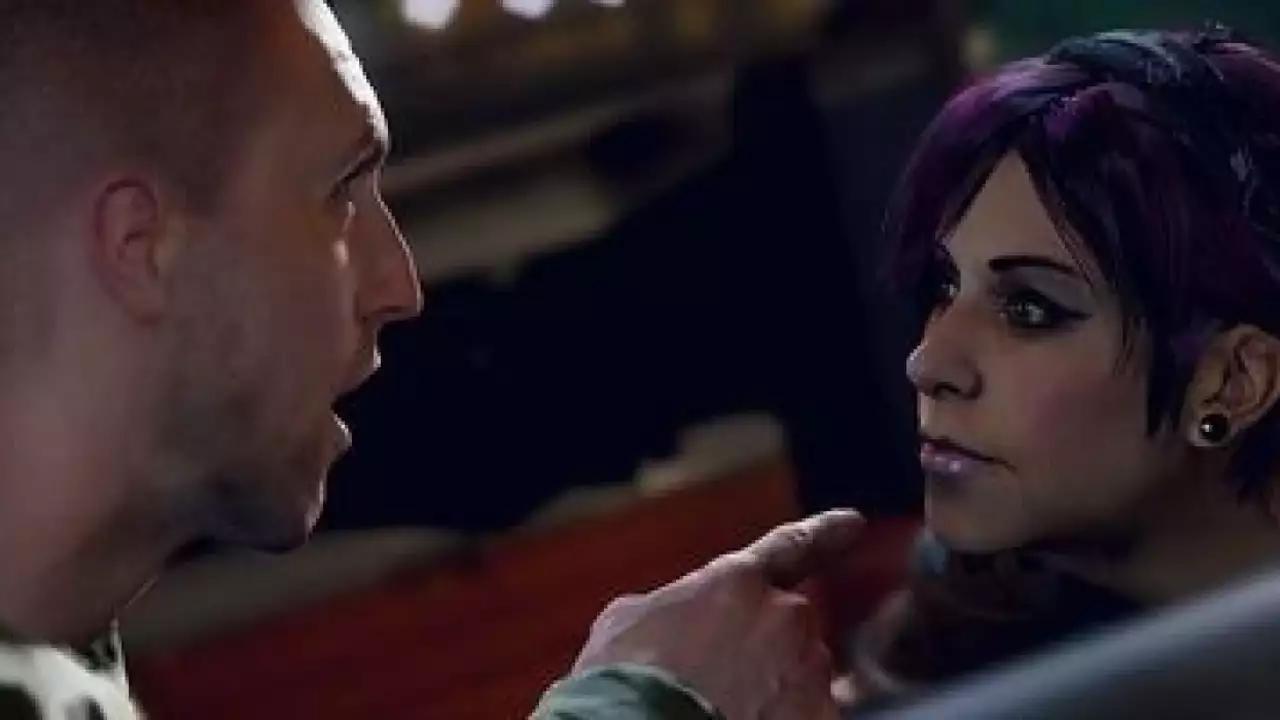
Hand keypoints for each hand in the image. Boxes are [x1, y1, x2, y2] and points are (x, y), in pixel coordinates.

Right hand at [572, 510, 863, 719]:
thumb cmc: (625, 677)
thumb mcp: (627, 620)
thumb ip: (670, 606)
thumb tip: (673, 619)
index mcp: (738, 582)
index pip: (790, 547)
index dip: (825, 532)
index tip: (853, 522)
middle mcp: (786, 617)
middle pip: (790, 629)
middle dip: (766, 651)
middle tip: (718, 681)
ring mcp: (809, 672)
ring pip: (802, 679)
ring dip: (774, 693)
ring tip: (721, 710)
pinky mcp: (821, 718)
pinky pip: (811, 715)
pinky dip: (786, 719)